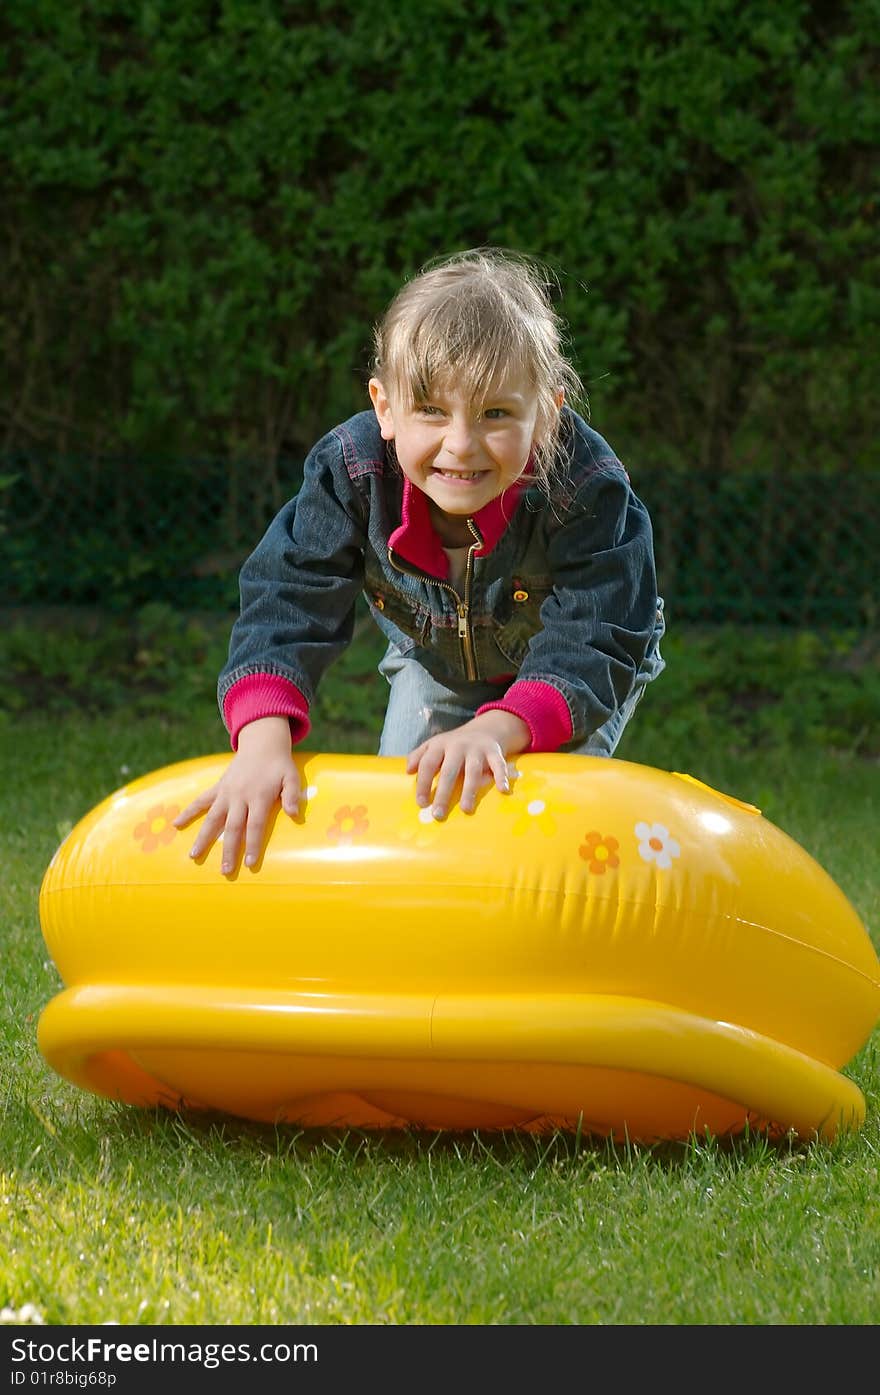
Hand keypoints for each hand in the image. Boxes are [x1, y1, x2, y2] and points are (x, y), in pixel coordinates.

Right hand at [172, 717, 299, 872]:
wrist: (261, 743)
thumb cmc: (279, 765)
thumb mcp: (291, 777)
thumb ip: (292, 796)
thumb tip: (295, 814)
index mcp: (259, 796)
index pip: (255, 826)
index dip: (253, 845)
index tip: (250, 864)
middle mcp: (240, 796)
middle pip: (232, 827)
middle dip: (228, 850)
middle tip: (224, 871)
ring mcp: (226, 792)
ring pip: (212, 818)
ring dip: (203, 837)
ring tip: (193, 855)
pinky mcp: (218, 788)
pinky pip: (201, 801)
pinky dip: (188, 812)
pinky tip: (176, 824)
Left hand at [406, 711, 529, 818]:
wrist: (484, 729)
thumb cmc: (454, 744)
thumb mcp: (434, 745)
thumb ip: (419, 756)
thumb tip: (408, 771)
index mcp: (440, 745)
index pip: (428, 764)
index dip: (423, 784)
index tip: (421, 803)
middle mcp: (458, 746)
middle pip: (449, 771)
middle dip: (443, 793)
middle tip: (438, 814)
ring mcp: (477, 749)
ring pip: (473, 771)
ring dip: (470, 790)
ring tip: (466, 810)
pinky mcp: (494, 752)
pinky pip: (499, 765)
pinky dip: (501, 777)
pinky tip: (503, 790)